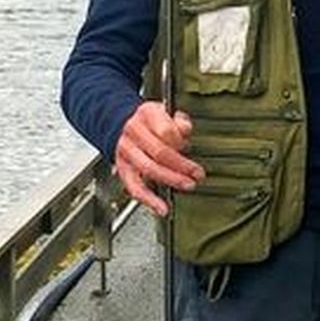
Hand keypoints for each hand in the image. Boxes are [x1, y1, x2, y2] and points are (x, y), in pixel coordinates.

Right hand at [114, 101, 205, 216]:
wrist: (122, 124)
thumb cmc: (149, 121)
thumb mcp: (166, 111)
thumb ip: (179, 121)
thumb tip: (185, 130)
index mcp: (146, 115)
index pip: (165, 131)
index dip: (180, 141)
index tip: (188, 146)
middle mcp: (133, 133)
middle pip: (159, 152)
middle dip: (182, 165)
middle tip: (197, 174)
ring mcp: (126, 151)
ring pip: (149, 169)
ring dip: (171, 180)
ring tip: (188, 185)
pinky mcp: (123, 169)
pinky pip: (135, 187)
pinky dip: (149, 200)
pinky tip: (162, 209)